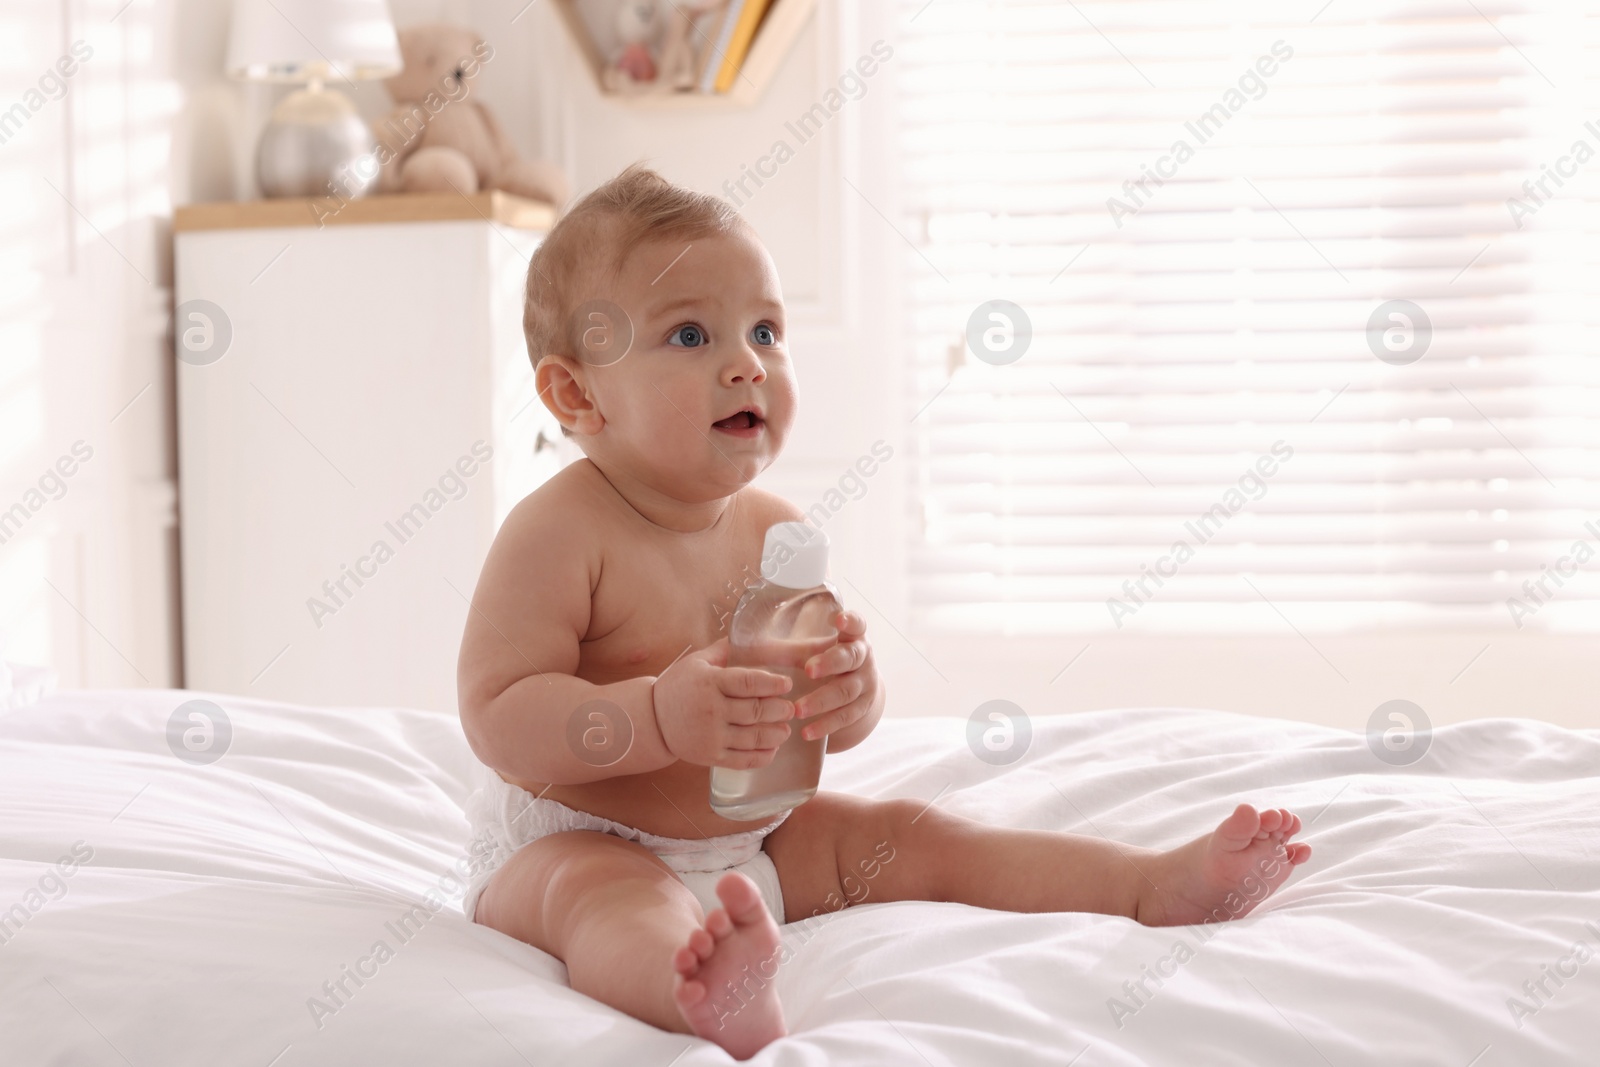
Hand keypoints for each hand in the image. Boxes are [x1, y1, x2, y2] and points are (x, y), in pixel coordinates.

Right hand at [651, 637, 795, 768]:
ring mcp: (711, 736)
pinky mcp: (711, 757)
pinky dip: (763, 756)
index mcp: (709, 682)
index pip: (747, 682)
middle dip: (779, 710)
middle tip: (791, 708)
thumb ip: (723, 650)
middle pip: (755, 711)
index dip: (772, 684)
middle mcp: (711, 710)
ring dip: (776, 734)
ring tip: (785, 729)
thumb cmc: (678, 686)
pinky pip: (743, 760)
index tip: (787, 684)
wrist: (652, 720)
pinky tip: (773, 748)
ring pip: (753, 737)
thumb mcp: (696, 662)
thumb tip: (749, 632)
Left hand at [793, 610, 877, 743]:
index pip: (857, 624)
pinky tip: (806, 732)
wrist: (854, 692)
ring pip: (846, 692)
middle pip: (850, 658)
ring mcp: (866, 685)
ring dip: (821, 701)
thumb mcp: (808, 651)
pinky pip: (845, 718)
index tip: (839, 619)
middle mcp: (863, 658)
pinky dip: (825, 725)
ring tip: (797, 710)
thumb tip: (737, 650)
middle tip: (808, 670)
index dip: (850, 621)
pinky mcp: (863, 709)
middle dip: (829, 663)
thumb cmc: (822, 662)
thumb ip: (783, 650)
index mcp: (851, 637)